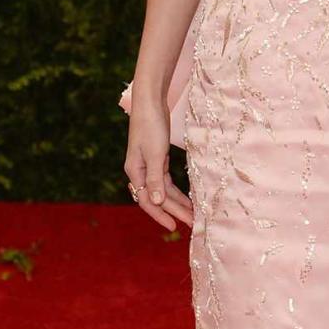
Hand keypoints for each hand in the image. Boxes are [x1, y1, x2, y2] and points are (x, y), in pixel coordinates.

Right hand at [124, 105, 192, 229]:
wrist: (150, 102)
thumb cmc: (151, 125)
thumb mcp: (155, 153)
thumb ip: (155, 178)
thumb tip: (156, 202)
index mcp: (135, 172)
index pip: (147, 201)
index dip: (160, 215)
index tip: (174, 227)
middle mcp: (140, 172)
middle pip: (157, 198)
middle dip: (174, 211)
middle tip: (193, 224)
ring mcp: (148, 166)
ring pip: (163, 191)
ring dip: (177, 203)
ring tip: (193, 215)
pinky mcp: (158, 159)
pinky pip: (166, 181)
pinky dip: (177, 191)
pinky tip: (187, 199)